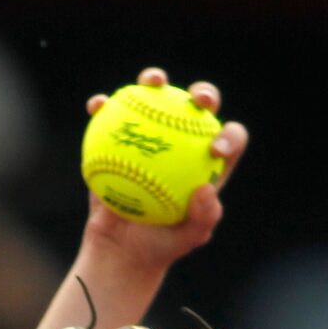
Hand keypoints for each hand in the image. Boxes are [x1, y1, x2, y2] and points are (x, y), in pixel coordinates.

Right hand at [79, 69, 248, 274]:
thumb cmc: (160, 246)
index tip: (215, 149)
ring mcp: (152, 134)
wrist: (122, 249)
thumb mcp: (186, 240)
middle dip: (204, 93)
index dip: (230, 136)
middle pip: (198, 106)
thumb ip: (203, 218)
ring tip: (151, 81)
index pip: (228, 140)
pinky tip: (97, 104)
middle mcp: (184, 141)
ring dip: (155, 79)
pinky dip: (104, 106)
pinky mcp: (121, 136)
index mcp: (207, 162)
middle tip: (196, 100)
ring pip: (157, 98)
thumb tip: (207, 190)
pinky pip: (112, 117)